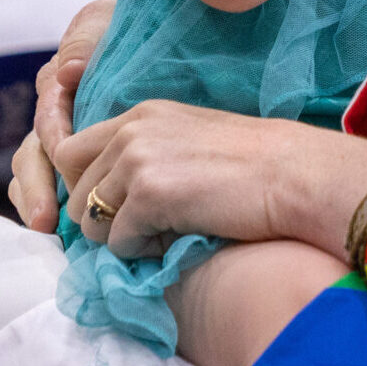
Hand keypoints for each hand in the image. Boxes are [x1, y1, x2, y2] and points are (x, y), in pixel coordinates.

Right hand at [9, 0, 116, 230]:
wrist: (169, 32)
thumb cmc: (138, 26)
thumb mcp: (110, 23)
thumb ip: (86, 41)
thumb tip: (66, 74)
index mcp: (59, 83)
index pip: (47, 117)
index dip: (53, 139)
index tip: (63, 159)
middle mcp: (56, 115)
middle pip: (33, 155)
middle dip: (36, 188)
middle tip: (45, 220)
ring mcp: (66, 140)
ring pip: (37, 175)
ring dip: (37, 202)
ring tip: (47, 229)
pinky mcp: (83, 161)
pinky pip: (58, 186)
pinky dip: (56, 206)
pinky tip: (64, 231)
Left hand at [51, 99, 366, 261]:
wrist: (294, 174)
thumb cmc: (255, 166)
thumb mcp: (189, 140)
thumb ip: (147, 154)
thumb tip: (112, 199)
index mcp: (139, 114)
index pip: (72, 150)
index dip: (87, 184)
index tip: (116, 206)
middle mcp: (131, 131)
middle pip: (73, 184)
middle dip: (98, 214)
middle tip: (141, 227)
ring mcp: (137, 160)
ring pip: (89, 218)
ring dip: (119, 236)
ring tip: (163, 232)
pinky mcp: (149, 194)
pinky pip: (118, 243)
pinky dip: (142, 251)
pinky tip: (178, 239)